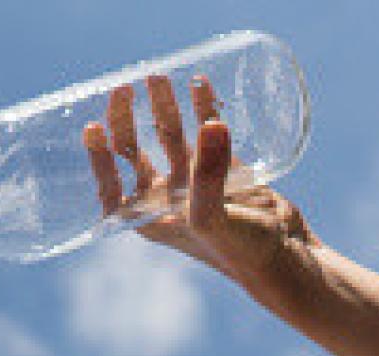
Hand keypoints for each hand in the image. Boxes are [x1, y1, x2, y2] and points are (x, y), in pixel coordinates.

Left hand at [83, 75, 324, 316]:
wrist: (286, 256)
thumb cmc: (242, 252)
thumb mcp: (215, 220)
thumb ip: (208, 178)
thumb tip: (212, 125)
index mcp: (150, 220)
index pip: (111, 189)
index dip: (98, 160)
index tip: (92, 128)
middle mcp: (165, 201)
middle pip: (133, 155)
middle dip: (125, 122)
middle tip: (124, 88)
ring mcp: (193, 183)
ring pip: (168, 138)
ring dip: (161, 108)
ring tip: (157, 77)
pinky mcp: (222, 169)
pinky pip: (205, 132)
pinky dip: (201, 109)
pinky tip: (198, 84)